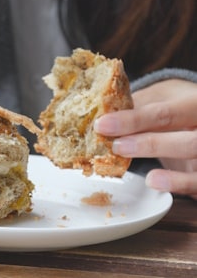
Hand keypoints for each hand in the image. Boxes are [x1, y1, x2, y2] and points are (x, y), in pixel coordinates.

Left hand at [94, 79, 196, 198]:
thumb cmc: (175, 106)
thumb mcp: (159, 99)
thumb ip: (134, 107)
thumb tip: (95, 114)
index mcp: (194, 103)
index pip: (165, 113)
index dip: (133, 121)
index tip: (102, 125)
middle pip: (189, 141)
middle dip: (152, 145)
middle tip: (117, 147)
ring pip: (195, 156)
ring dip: (173, 174)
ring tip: (147, 177)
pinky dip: (180, 184)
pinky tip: (156, 183)